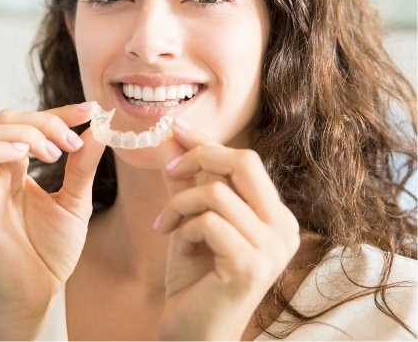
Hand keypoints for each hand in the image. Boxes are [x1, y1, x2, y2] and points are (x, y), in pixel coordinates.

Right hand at [0, 102, 104, 337]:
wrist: (38, 292)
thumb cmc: (51, 250)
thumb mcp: (75, 201)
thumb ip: (83, 166)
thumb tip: (98, 129)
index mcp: (20, 168)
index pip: (32, 123)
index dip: (60, 111)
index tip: (91, 110)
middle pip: (7, 118)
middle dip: (45, 119)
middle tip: (71, 142)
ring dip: (27, 133)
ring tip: (54, 155)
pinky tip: (27, 158)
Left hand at [155, 120, 299, 340]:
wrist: (193, 333)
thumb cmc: (195, 277)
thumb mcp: (190, 218)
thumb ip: (185, 180)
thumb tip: (171, 137)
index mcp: (275, 215)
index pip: (246, 161)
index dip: (209, 142)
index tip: (177, 128)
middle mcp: (284, 228)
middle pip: (245, 162)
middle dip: (200, 156)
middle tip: (170, 169)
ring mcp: (272, 248)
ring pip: (218, 192)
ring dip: (181, 203)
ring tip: (166, 225)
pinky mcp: (251, 265)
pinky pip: (209, 221)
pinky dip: (185, 228)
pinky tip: (178, 248)